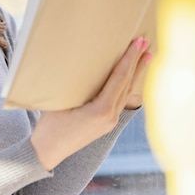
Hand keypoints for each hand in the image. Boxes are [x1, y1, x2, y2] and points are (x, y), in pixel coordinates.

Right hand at [29, 37, 151, 170]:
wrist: (47, 152)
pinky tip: (131, 80)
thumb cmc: (50, 126)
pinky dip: (127, 86)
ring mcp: (110, 121)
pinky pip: (120, 100)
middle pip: (128, 84)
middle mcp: (110, 116)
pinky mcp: (105, 124)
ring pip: (127, 92)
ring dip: (136, 73)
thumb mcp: (60, 101)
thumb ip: (76, 85)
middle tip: (146, 42)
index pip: (119, 78)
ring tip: (147, 57)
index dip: (129, 59)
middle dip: (137, 62)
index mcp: (101, 110)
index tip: (137, 42)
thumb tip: (83, 63)